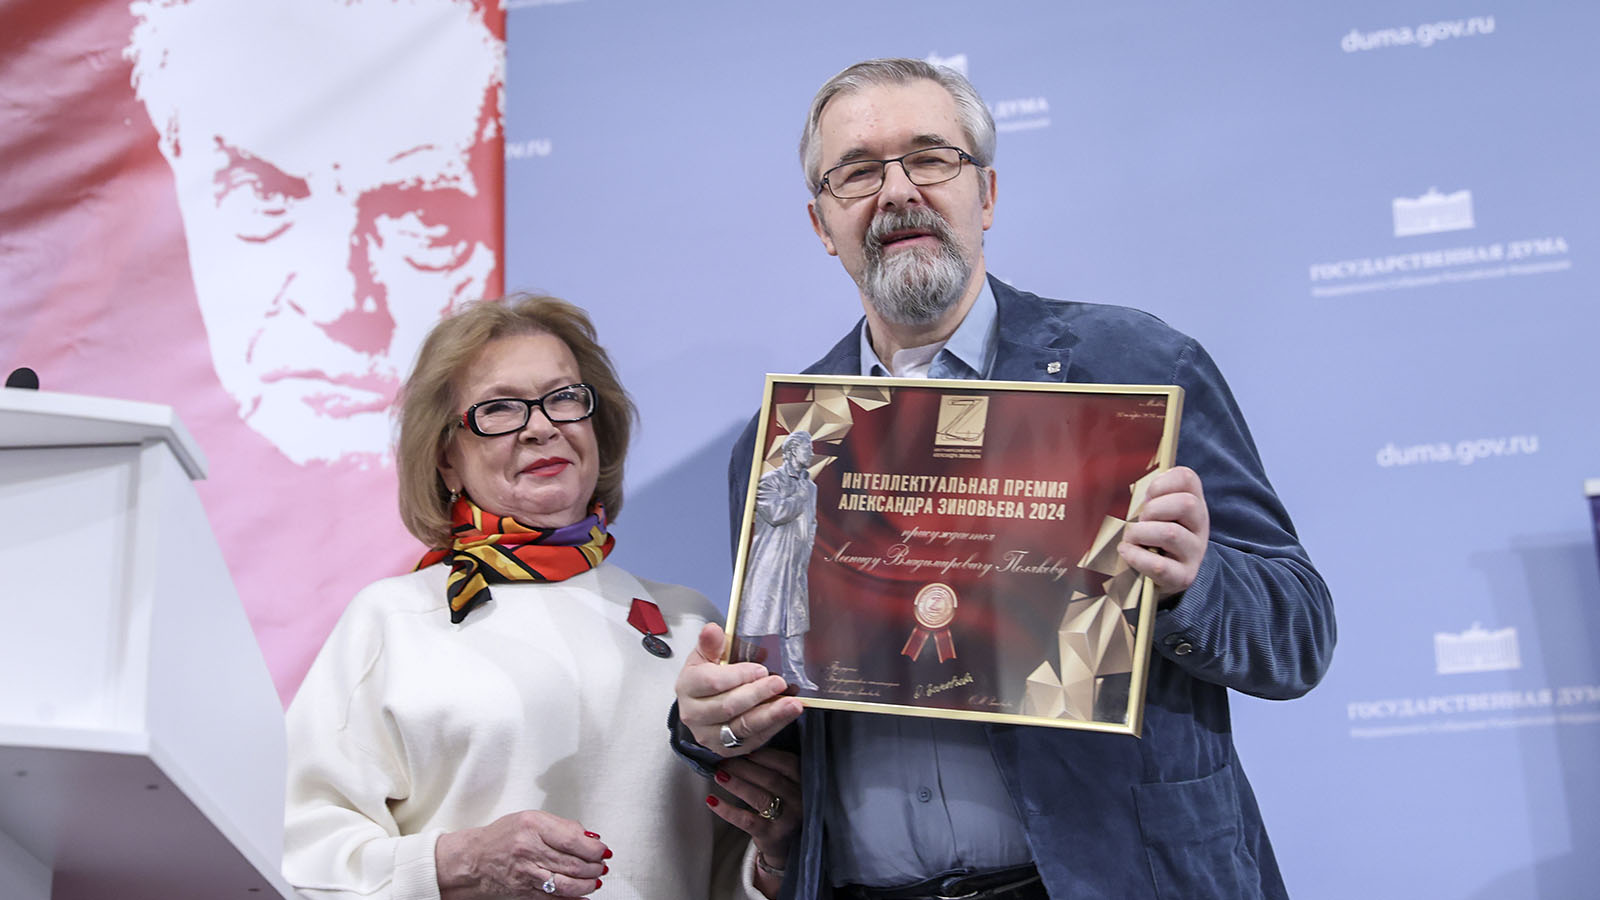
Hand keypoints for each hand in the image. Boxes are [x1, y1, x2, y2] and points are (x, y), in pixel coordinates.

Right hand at [435, 810, 608, 898]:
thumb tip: (589, 836)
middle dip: (594, 867)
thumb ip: (562, 826)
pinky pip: (553, 898)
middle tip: (602, 865)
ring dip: (587, 884)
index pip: (572, 839)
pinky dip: (572, 899)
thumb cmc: (501, 837)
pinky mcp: (524, 892)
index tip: (602, 849)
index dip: (593, 848)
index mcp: (532, 826)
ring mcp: (526, 873)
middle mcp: (528, 850)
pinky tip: (583, 896)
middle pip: (572, 863)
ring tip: (596, 880)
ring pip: (566, 883)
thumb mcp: (531, 819)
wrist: (472, 861)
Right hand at [675, 623, 803, 756]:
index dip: (738, 675)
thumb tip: (712, 630)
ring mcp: (709, 734)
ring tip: (792, 704)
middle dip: (757, 694)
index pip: (712, 682)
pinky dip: (772, 726)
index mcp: (688, 686)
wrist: (700, 705)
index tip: (760, 669)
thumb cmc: (705, 679)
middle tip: (778, 683)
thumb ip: (711, 644)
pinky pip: (753, 739)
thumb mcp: (705, 656)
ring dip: (770, 714)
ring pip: (742, 726)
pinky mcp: (726, 748)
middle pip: (728, 706)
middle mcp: (694, 714)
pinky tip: (786, 714)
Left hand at [705, 748, 800, 897]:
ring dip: (736, 784)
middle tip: (723, 760)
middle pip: (771, 778)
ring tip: (718, 774)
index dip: (764, 755)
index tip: (743, 749)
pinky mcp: (772, 835)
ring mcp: (788, 819)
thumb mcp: (788, 785)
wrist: (787, 845)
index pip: (787, 763)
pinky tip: (712, 800)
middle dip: (744, 767)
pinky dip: (727, 810)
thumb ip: (775, 768)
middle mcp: (800, 800)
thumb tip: (741, 747)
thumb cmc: (782, 806)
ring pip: (760, 797)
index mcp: (805, 782)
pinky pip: (747, 820)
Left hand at [1118, 466, 1209, 599]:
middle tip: (1141, 520)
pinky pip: (1160, 565)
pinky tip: (1126, 552)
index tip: (1148, 496)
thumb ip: (1150, 498)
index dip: (1162, 482)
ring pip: (1171, 533)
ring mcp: (1195, 552)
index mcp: (1194, 504)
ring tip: (1131, 538)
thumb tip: (1126, 487)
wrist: (1167, 578)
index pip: (1188, 478)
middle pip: (1186, 504)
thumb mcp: (1157, 514)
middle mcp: (1200, 526)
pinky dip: (1137, 557)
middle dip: (1154, 508)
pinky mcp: (1184, 576)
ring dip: (1141, 533)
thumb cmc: (1154, 538)